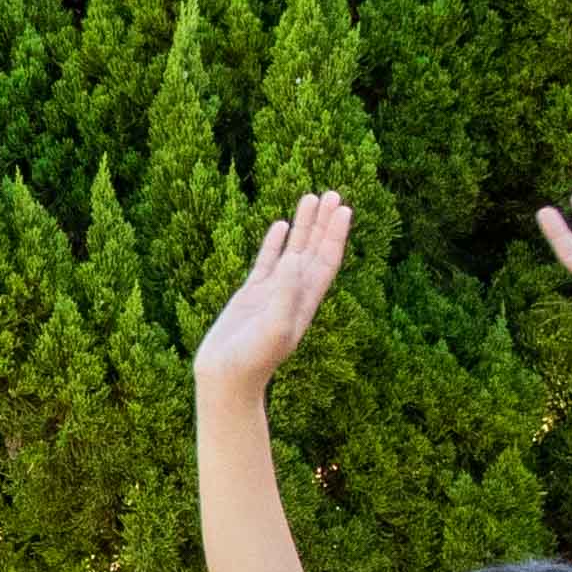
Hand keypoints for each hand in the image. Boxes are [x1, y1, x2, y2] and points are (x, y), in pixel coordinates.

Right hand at [192, 193, 353, 396]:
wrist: (227, 377)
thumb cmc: (254, 358)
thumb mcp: (276, 327)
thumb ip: (287, 293)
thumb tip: (296, 258)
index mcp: (306, 301)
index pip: (327, 260)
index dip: (336, 235)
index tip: (344, 209)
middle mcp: (294, 293)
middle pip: (314, 250)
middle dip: (324, 223)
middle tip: (332, 194)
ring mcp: (272, 293)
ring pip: (292, 251)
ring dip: (302, 226)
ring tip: (309, 197)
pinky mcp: (251, 295)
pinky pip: (266, 262)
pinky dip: (274, 243)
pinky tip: (280, 225)